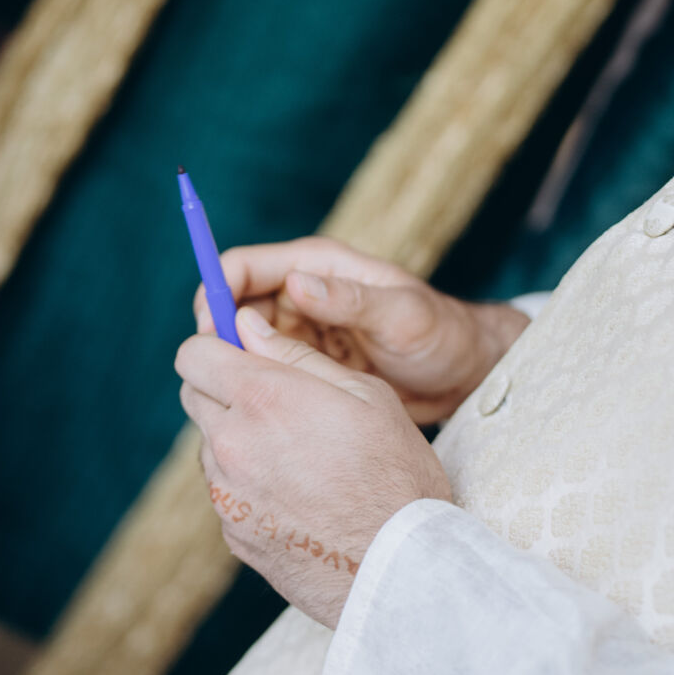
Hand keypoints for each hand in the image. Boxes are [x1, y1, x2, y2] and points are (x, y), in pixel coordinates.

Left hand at [176, 306, 452, 627]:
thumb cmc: (397, 475)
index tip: (239, 349)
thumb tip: (247, 326)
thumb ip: (297, 355)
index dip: (214, 343)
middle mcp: (231, 444)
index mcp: (262, 399)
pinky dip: (249, 483)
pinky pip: (226, 490)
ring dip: (238, 437)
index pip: (193, 353)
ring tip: (298, 454)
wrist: (402, 570)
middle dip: (223, 385)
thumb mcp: (365, 394)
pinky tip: (299, 495)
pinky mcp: (232, 533)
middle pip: (193, 394)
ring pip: (210, 444)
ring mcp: (226, 494)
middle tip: (275, 398)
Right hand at [194, 237, 527, 422]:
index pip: (243, 267)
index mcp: (318, 265)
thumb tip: (297, 284)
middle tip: (219, 376)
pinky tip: (258, 409)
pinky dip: (256, 383)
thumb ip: (351, 300)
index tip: (211, 333)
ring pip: (244, 342)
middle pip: (234, 306)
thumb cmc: (441, 335)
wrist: (463, 375)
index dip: (217, 294)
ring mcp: (302, 329)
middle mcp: (302, 292)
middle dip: (219, 337)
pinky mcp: (306, 362)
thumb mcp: (402, 315)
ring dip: (236, 363)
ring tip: (238, 398)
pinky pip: (265, 368)